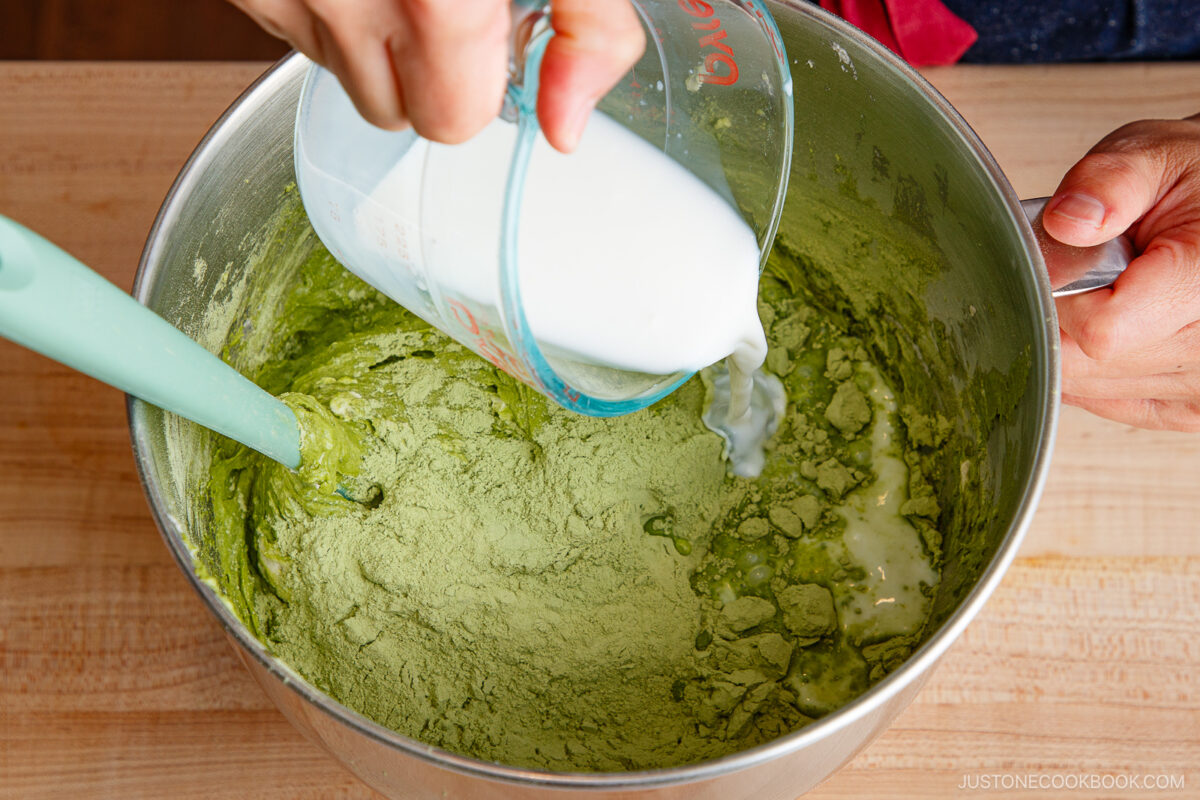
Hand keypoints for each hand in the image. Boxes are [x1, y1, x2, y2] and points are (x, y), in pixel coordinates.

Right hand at [228, 0, 644, 151]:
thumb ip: (585, 22)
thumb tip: (566, 122)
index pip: (456, 118)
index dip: (484, 79)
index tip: (495, 31)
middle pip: (400, 113)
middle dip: (435, 74)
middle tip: (453, 4)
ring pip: (346, 76)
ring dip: (379, 39)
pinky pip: (295, 28)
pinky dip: (329, 2)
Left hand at [1041, 114, 1199, 430]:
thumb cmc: (1192, 182)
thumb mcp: (1150, 158)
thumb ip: (1107, 184)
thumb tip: (1066, 221)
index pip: (1100, 330)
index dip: (1063, 294)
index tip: (1070, 255)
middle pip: (1087, 364)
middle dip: (1062, 314)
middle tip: (1091, 266)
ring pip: (1089, 386)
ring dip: (1073, 339)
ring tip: (1109, 289)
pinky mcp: (1188, 405)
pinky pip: (1109, 401)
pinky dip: (1089, 366)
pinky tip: (1100, 324)